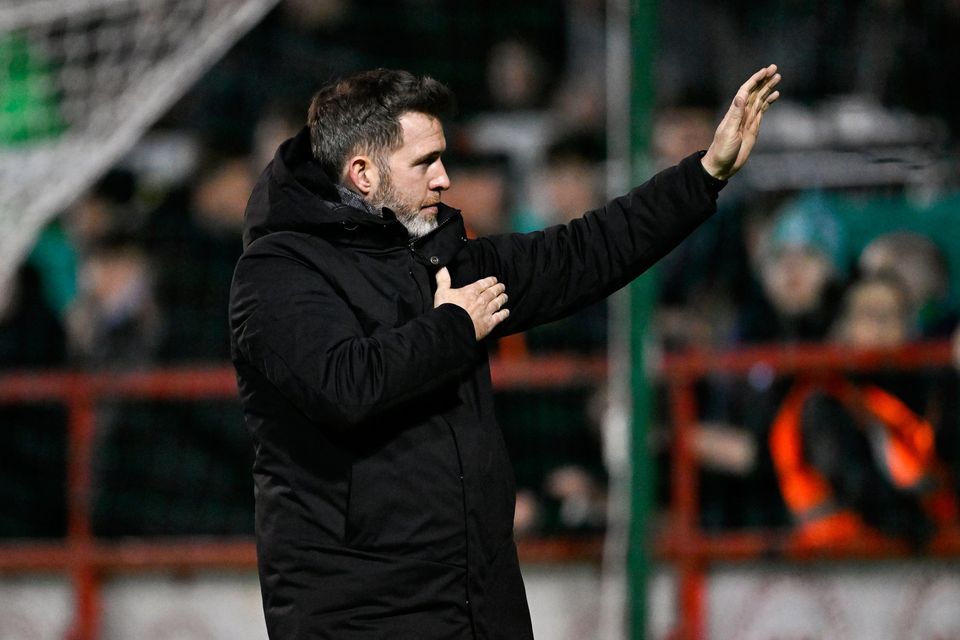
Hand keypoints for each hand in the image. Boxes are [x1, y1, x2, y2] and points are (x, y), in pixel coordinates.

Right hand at [434, 267, 508, 339]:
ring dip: (502, 299)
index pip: (483, 283)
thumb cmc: (446, 309)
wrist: (452, 327)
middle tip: (502, 286)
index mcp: (471, 291)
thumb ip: (443, 279)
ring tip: (505, 296)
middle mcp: (481, 300)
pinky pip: (499, 317)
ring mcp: (486, 312)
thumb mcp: (442, 291)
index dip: (490, 281)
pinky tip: (506, 312)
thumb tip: (440, 266)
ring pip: (498, 303)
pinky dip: (504, 313)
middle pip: (493, 292)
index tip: (494, 279)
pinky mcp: (489, 323)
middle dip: (498, 288)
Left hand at [701, 64, 780, 180]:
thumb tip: (741, 96)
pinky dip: (769, 101)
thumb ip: (736, 114)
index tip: (765, 71)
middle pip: (755, 92)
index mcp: (735, 112)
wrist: (722, 165)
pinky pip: (762, 110)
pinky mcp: (753, 127)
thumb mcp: (729, 132)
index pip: (746, 91)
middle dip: (764, 80)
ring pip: (760, 99)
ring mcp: (748, 119)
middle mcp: (742, 113)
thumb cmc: (722, 149)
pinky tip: (775, 95)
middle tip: (774, 68)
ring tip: (777, 77)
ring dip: (768, 88)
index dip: (755, 80)